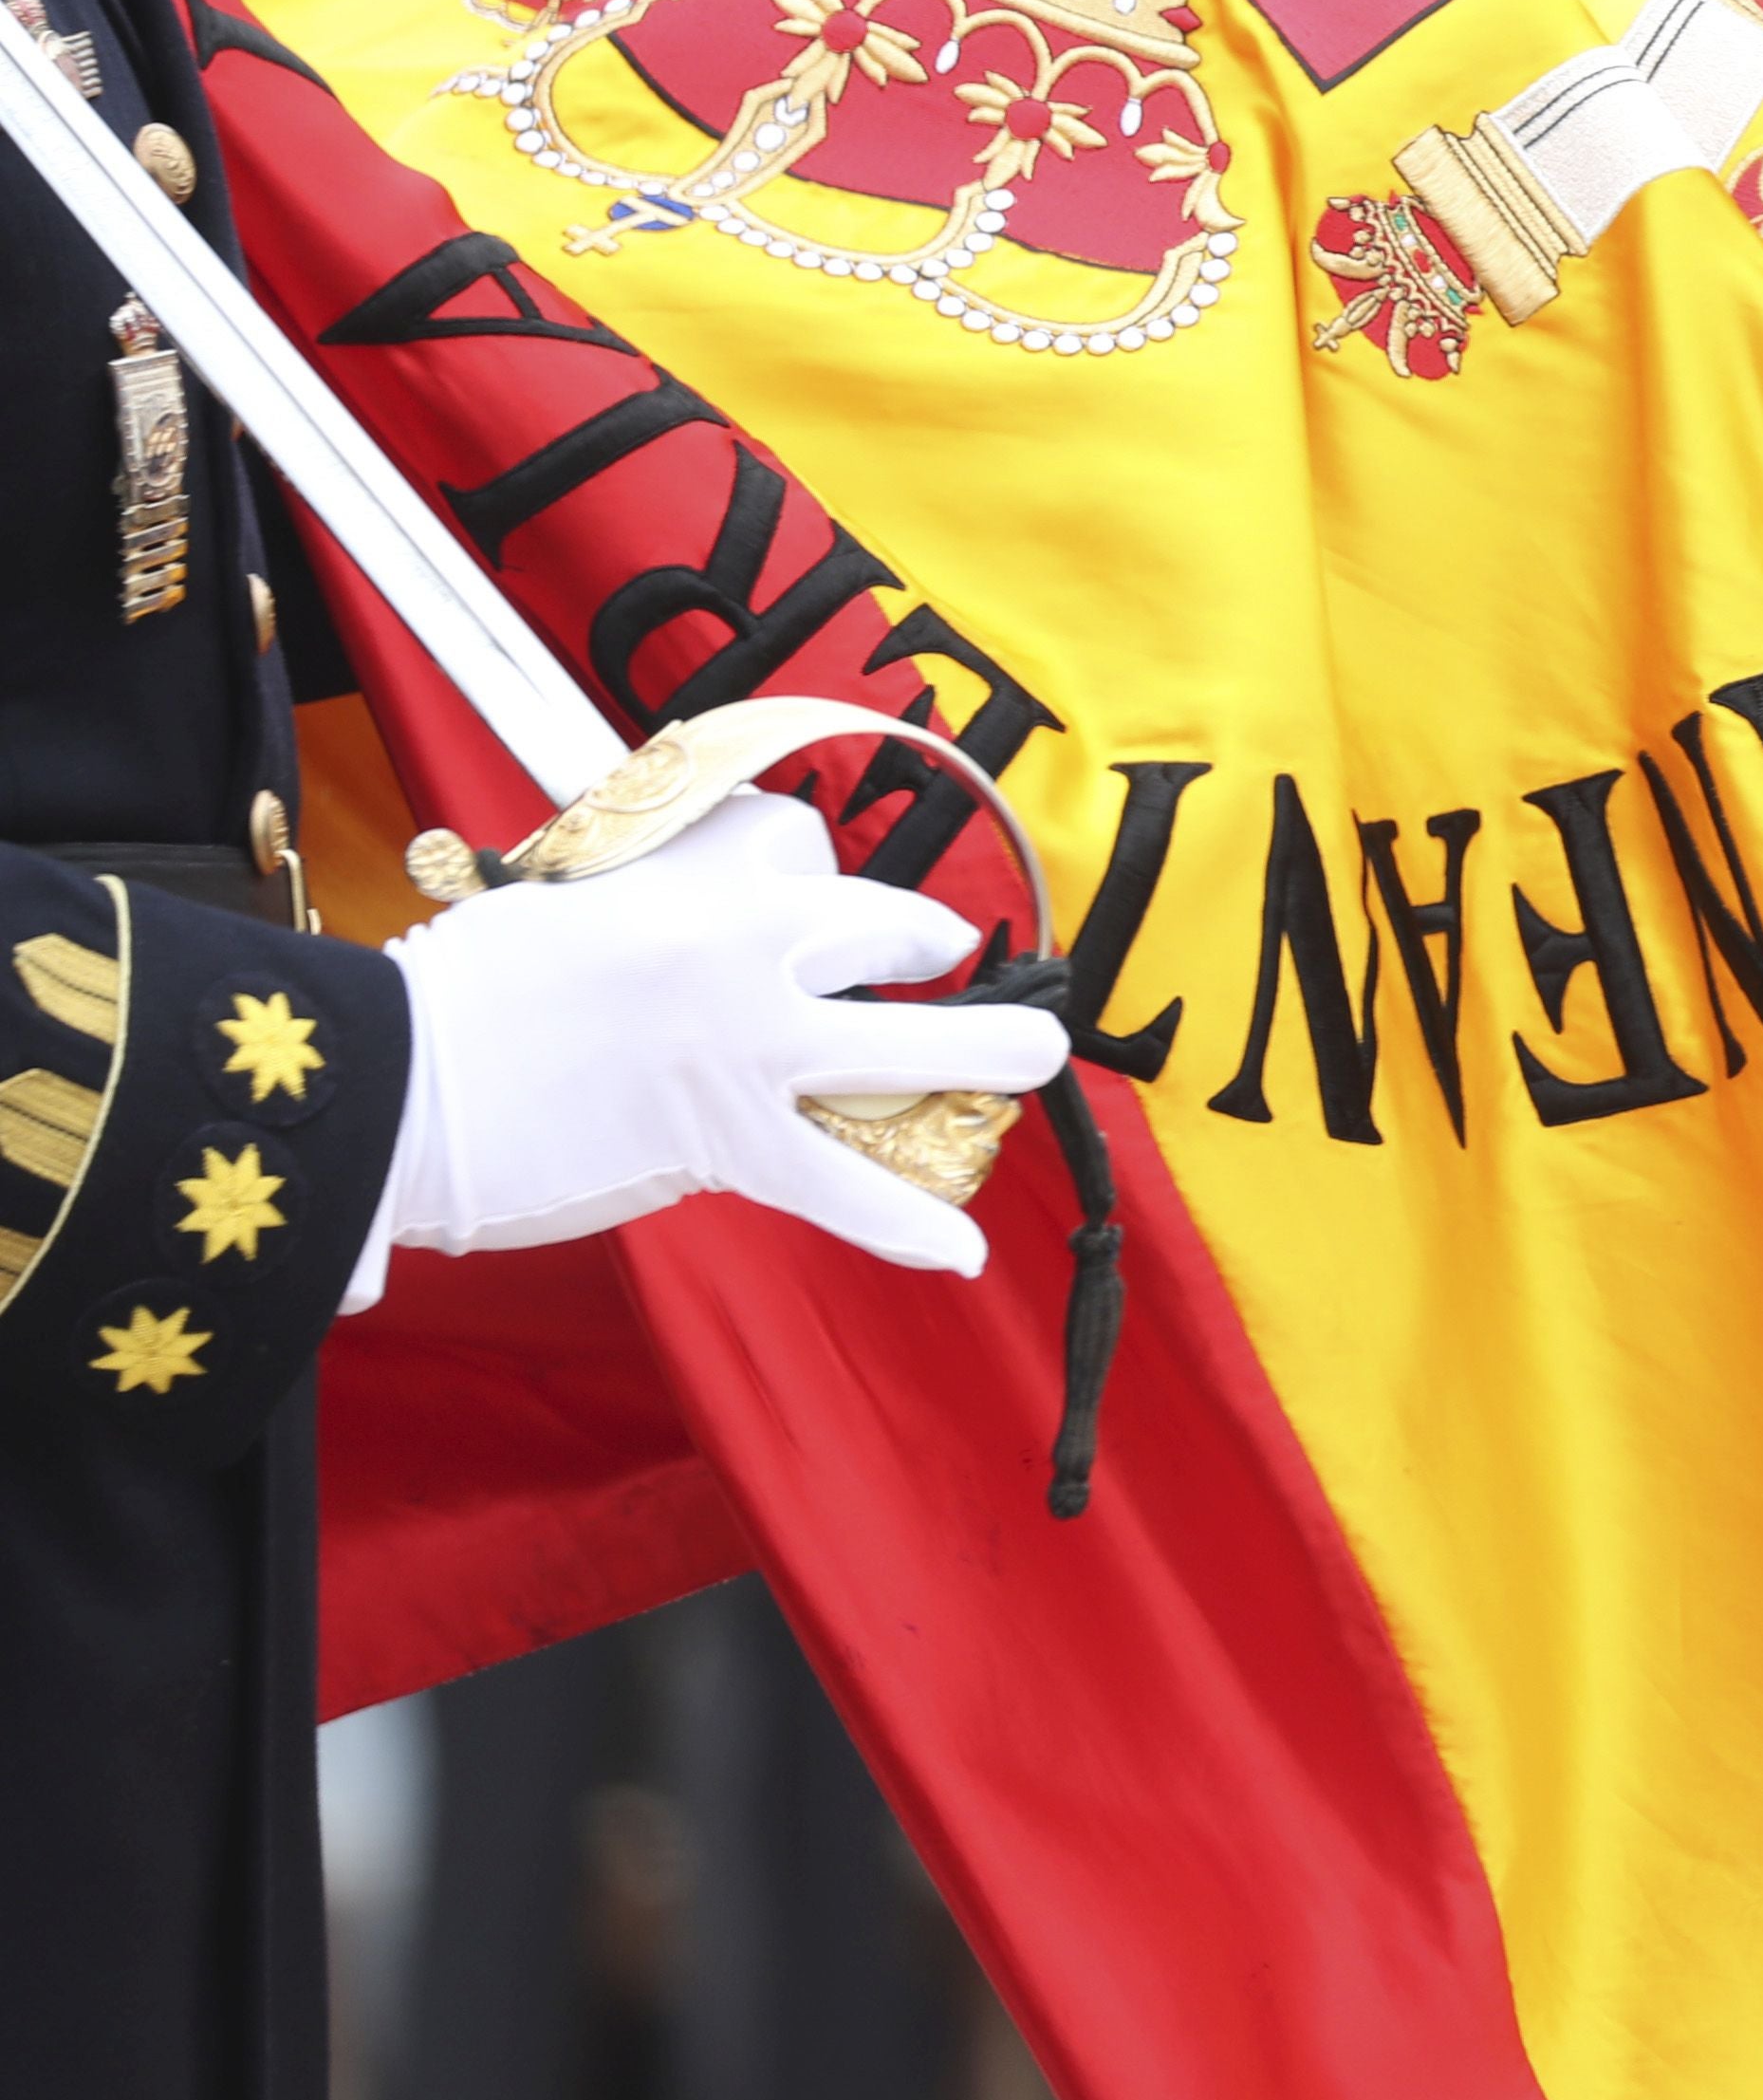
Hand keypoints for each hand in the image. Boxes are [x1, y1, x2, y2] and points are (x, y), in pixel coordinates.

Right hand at [355, 791, 1065, 1307]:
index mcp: (689, 879)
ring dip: (985, 1055)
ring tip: (1036, 1058)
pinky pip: (845, 1186)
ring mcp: (749, 1044)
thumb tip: (665, 945)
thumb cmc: (452, 1001)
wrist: (390, 1080)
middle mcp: (743, 948)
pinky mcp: (729, 1139)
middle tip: (946, 960)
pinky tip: (964, 1249)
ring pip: (906, 1047)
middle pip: (885, 930)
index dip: (816, 884)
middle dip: (925, 948)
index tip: (825, 908)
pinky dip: (907, 1224)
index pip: (798, 850)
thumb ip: (636, 917)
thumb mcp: (556, 906)